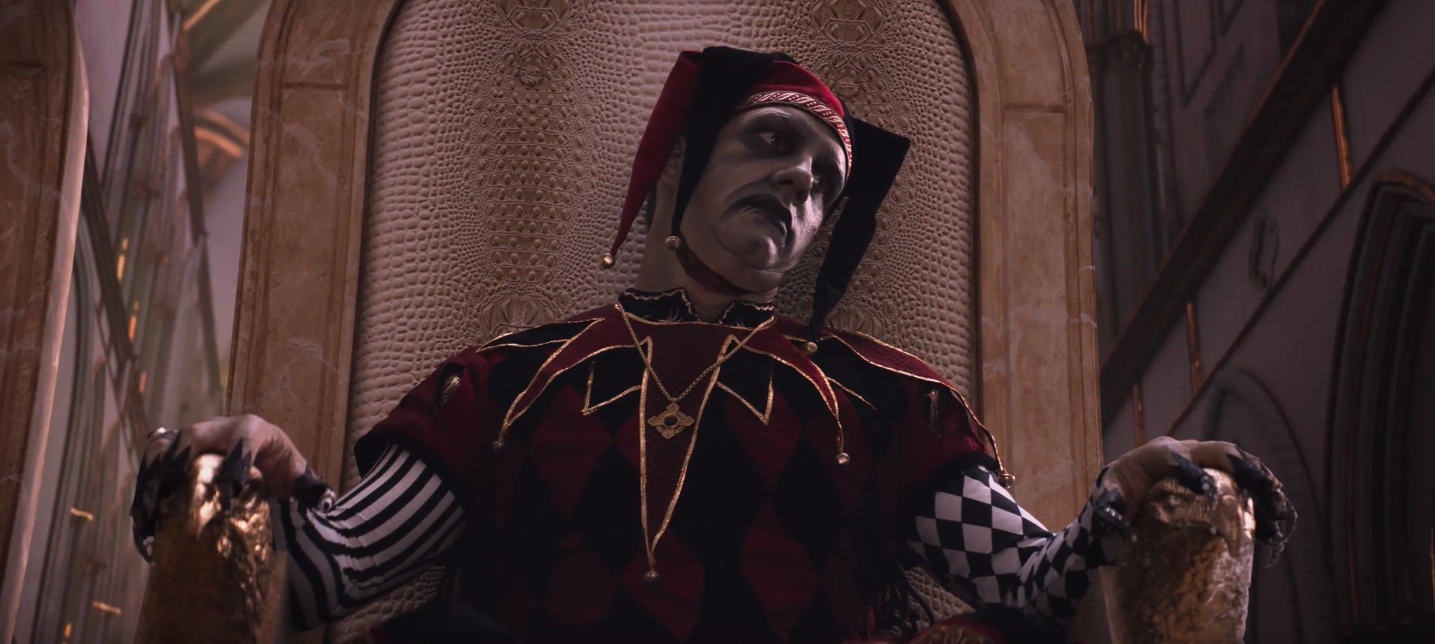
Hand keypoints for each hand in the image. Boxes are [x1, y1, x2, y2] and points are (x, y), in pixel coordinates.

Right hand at [129, 414, 312, 559]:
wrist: (267, 467)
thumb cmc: (284, 473)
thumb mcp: (300, 480)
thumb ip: (311, 491)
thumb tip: (322, 502)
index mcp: (255, 430)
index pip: (244, 439)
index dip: (236, 461)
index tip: (230, 493)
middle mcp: (221, 428)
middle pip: (193, 436)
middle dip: (178, 464)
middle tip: (167, 497)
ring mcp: (195, 439)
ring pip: (165, 447)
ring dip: (152, 477)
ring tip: (145, 512)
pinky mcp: (178, 455)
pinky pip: (154, 463)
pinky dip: (145, 487)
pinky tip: (142, 519)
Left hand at [1097, 437, 1295, 549]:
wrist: (1128, 492)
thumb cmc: (1116, 494)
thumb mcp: (1108, 498)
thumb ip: (1108, 505)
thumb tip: (1114, 518)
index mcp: (1154, 454)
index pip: (1172, 456)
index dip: (1188, 469)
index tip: (1205, 490)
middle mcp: (1184, 451)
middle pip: (1216, 451)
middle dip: (1242, 466)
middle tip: (1265, 487)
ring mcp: (1203, 462)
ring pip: (1236, 463)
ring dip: (1260, 481)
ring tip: (1278, 507)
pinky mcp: (1215, 476)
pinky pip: (1242, 480)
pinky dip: (1259, 495)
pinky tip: (1274, 518)